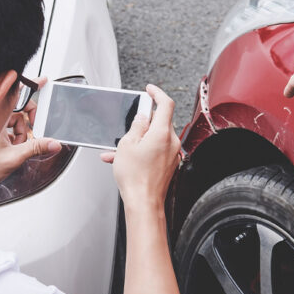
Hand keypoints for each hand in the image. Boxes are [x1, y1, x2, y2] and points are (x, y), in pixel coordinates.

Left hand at [0, 77, 61, 193]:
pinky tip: (13, 148)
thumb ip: (36, 148)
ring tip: (17, 146)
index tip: (42, 82)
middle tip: (33, 130)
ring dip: (21, 133)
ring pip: (16, 122)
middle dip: (28, 121)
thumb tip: (53, 143)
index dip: (30, 86)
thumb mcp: (14, 157)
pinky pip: (10, 129)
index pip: (17, 95)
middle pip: (19, 110)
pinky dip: (15, 137)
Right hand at [100, 85, 180, 210]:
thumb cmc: (135, 178)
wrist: (144, 203)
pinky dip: (143, 150)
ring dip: (139, 139)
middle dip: (144, 120)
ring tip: (120, 149)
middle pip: (161, 121)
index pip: (166, 104)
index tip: (150, 90)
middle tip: (131, 122)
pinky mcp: (169, 164)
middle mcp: (171, 142)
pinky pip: (156, 150)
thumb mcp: (127, 145)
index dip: (157, 93)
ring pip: (156, 137)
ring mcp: (172, 154)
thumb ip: (136, 126)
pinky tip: (126, 159)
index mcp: (162, 133)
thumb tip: (142, 117)